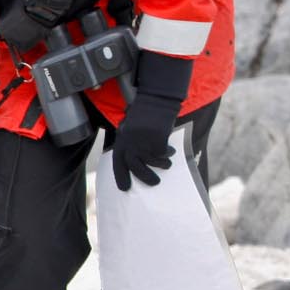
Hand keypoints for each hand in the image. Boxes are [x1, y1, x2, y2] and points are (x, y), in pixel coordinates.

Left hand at [108, 53, 192, 190]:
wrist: (155, 100)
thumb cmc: (144, 114)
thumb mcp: (130, 128)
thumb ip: (129, 142)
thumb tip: (133, 160)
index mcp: (122, 140)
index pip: (118, 162)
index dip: (120, 176)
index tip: (124, 189)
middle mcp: (130, 143)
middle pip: (135, 167)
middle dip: (145, 177)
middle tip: (155, 184)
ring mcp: (143, 141)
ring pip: (152, 162)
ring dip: (161, 165)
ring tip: (167, 165)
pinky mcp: (156, 139)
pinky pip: (163, 153)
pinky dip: (168, 153)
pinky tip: (171, 150)